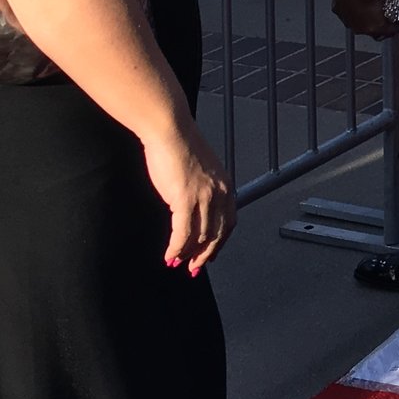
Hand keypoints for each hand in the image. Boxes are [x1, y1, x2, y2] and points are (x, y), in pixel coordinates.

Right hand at [140, 120, 233, 273]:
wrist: (170, 130)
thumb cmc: (179, 145)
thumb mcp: (199, 170)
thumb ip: (202, 189)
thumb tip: (191, 209)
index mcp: (225, 185)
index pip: (229, 222)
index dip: (220, 242)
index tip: (210, 254)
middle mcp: (220, 193)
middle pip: (218, 234)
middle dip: (205, 254)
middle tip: (193, 268)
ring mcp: (204, 197)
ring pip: (200, 236)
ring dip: (188, 254)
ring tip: (176, 263)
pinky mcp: (185, 199)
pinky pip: (183, 233)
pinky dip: (176, 248)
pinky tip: (169, 256)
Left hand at [331, 0, 398, 36]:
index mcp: (338, 7)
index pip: (345, 10)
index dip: (353, 6)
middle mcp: (349, 20)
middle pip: (359, 22)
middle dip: (367, 17)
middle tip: (380, 6)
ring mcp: (363, 27)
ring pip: (374, 28)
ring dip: (382, 22)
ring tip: (394, 12)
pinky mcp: (378, 29)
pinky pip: (390, 30)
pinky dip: (398, 25)